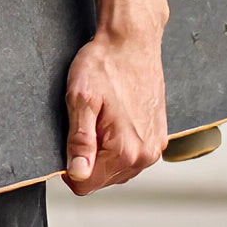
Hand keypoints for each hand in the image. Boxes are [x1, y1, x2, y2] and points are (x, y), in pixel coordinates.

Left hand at [61, 26, 167, 195]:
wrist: (131, 41)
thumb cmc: (105, 64)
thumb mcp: (81, 98)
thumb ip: (79, 141)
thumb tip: (77, 174)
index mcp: (125, 151)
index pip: (86, 185)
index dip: (69, 166)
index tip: (68, 139)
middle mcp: (145, 155)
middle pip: (102, 178)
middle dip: (88, 157)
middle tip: (86, 120)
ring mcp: (155, 147)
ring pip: (117, 168)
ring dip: (103, 150)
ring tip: (101, 116)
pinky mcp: (159, 137)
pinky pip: (131, 155)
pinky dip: (119, 143)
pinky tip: (114, 117)